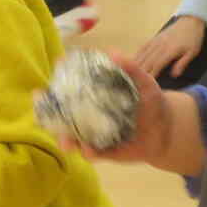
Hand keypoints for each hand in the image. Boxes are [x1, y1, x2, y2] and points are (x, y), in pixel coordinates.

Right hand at [52, 50, 175, 165]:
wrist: (166, 131)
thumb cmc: (151, 102)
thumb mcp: (144, 83)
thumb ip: (130, 69)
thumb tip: (113, 53)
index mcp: (94, 94)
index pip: (72, 83)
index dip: (62, 72)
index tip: (59, 63)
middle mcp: (87, 114)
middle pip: (61, 111)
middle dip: (47, 108)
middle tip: (41, 102)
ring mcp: (92, 133)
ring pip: (71, 135)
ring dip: (64, 138)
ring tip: (66, 141)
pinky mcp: (102, 151)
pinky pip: (91, 153)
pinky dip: (89, 152)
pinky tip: (89, 151)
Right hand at [135, 15, 206, 78]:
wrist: (190, 21)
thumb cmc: (193, 38)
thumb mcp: (192, 52)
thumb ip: (182, 63)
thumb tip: (174, 75)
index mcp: (170, 51)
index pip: (157, 65)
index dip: (150, 75)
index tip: (145, 85)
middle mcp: (160, 46)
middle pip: (147, 61)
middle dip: (140, 73)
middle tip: (132, 83)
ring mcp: (156, 41)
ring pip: (143, 55)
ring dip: (136, 65)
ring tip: (128, 75)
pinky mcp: (154, 38)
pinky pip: (143, 47)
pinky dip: (137, 55)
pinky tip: (132, 61)